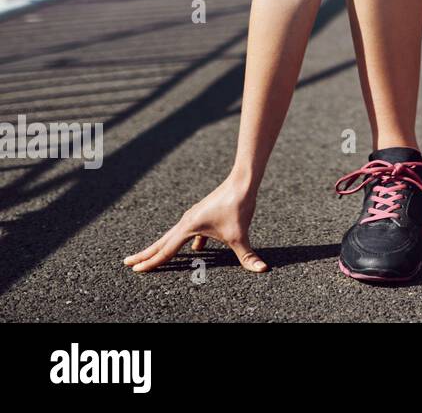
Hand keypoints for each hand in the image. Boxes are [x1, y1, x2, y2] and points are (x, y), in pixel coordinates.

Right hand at [123, 174, 266, 273]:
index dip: (151, 262)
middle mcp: (187, 221)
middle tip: (128, 263)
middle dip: (146, 254)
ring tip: (155, 257)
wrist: (243, 181)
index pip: (166, 250)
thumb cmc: (238, 206)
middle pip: (162, 242)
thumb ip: (248, 255)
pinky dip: (190, 242)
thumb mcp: (241, 235)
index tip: (135, 270)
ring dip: (165, 247)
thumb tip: (262, 270)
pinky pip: (193, 232)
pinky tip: (198, 248)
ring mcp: (195, 217)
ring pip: (176, 237)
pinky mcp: (205, 214)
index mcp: (189, 227)